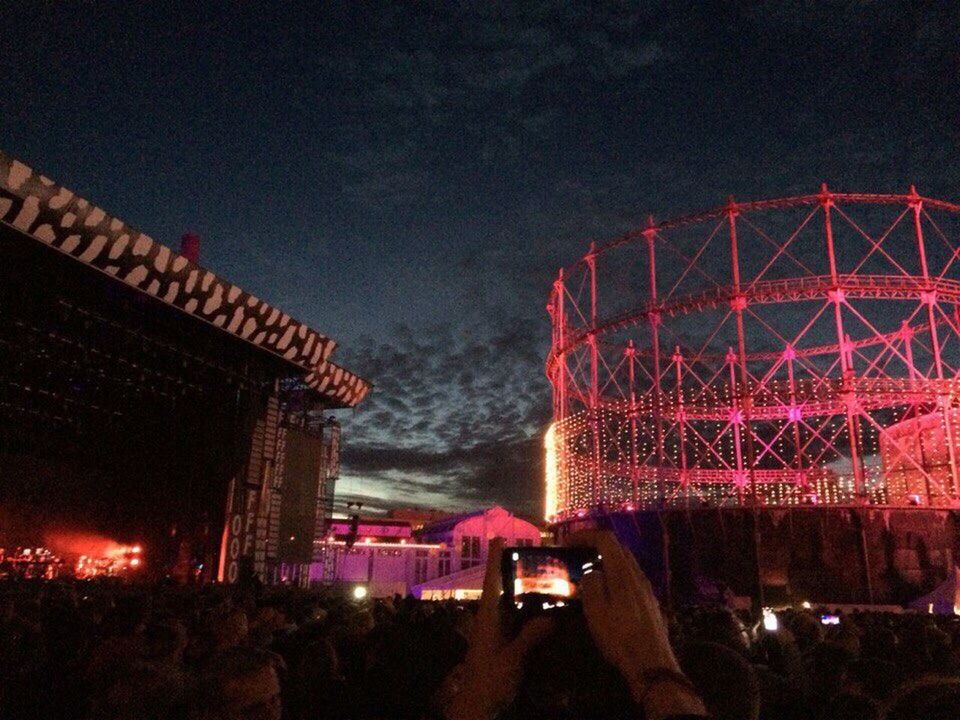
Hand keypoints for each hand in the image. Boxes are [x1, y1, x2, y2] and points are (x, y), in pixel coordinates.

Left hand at [444, 539, 552, 719]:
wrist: (479, 709)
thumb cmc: (490, 682)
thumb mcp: (511, 660)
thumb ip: (530, 636)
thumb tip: (551, 616)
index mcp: (488, 618)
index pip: (491, 582)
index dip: (495, 559)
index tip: (500, 537)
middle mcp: (492, 620)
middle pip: (503, 589)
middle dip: (516, 570)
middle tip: (538, 553)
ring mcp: (498, 633)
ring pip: (513, 605)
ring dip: (526, 591)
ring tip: (548, 575)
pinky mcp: (506, 645)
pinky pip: (520, 621)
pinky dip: (532, 612)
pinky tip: (549, 609)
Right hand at [571, 530, 706, 718]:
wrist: (652, 663)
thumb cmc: (619, 636)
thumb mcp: (596, 610)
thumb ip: (591, 584)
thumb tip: (592, 572)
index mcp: (622, 572)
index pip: (606, 539)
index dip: (585, 534)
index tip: (568, 541)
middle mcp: (637, 575)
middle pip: (618, 548)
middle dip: (596, 545)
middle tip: (577, 554)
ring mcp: (647, 589)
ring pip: (627, 564)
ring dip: (608, 561)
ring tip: (590, 572)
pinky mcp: (650, 603)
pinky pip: (632, 579)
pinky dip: (617, 576)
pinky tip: (609, 593)